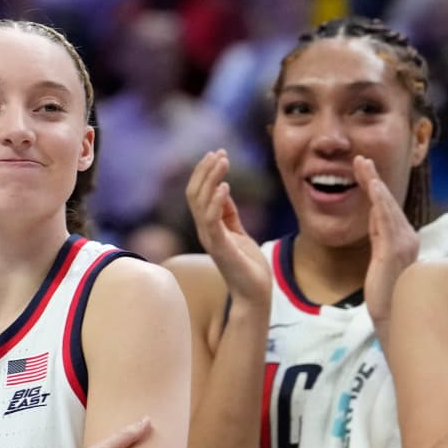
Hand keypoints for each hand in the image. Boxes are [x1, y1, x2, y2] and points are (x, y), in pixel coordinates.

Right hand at [185, 149, 271, 307]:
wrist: (254, 294)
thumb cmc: (248, 266)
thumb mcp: (238, 233)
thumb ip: (229, 214)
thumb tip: (222, 190)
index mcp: (208, 227)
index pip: (196, 194)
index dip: (204, 173)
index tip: (218, 154)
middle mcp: (204, 232)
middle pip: (193, 194)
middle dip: (205, 170)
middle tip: (219, 152)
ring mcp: (211, 240)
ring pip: (200, 203)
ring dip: (211, 179)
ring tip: (223, 160)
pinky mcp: (221, 248)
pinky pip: (211, 221)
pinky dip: (216, 202)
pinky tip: (225, 186)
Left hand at [356, 154, 417, 329]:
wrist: (394, 317)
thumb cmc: (388, 293)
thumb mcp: (380, 259)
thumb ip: (380, 238)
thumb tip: (375, 220)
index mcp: (402, 238)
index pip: (386, 207)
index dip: (375, 187)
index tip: (363, 169)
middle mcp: (406, 237)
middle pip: (387, 201)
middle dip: (373, 178)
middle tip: (360, 158)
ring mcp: (402, 243)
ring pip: (387, 206)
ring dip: (374, 183)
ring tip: (363, 165)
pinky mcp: (394, 250)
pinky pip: (386, 220)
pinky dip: (380, 201)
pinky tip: (372, 186)